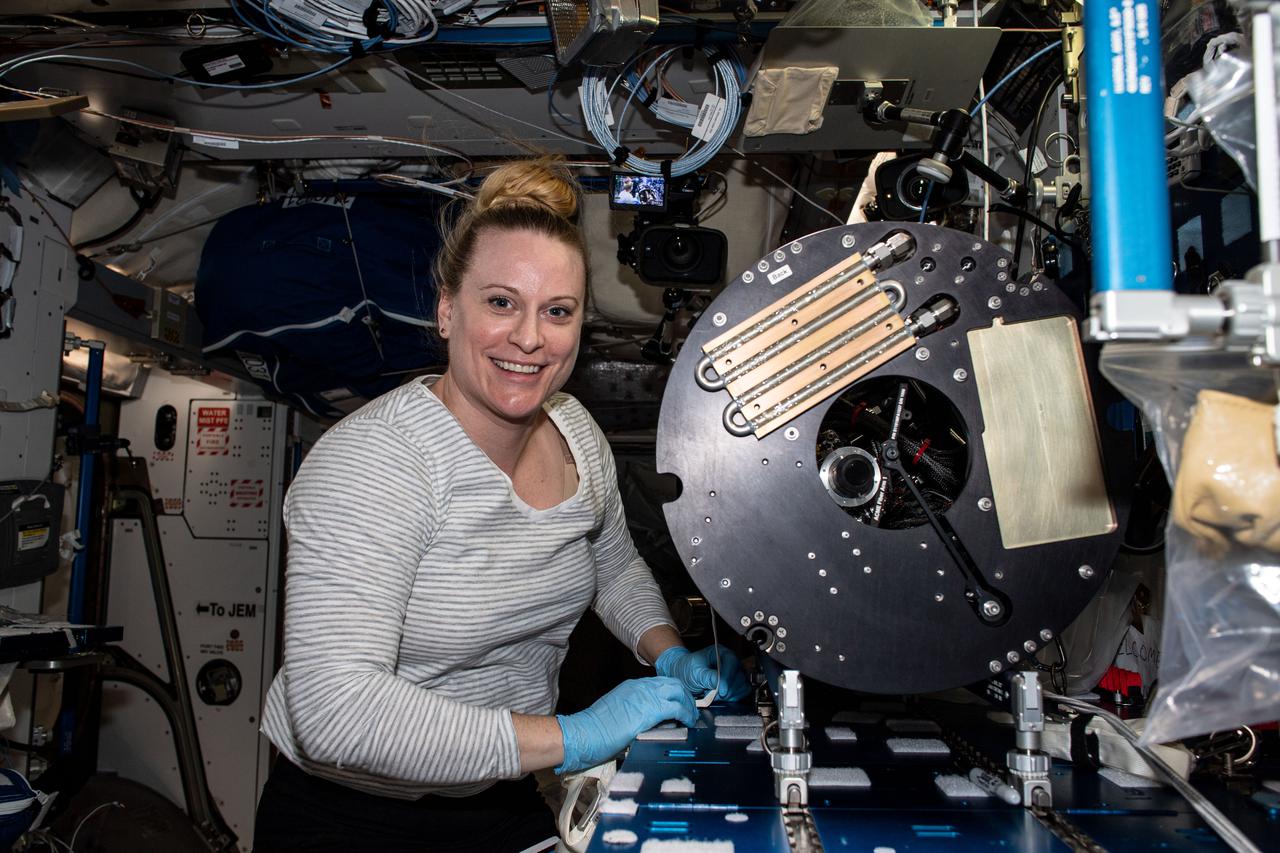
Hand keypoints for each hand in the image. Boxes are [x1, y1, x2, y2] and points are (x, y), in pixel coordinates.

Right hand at [556, 677, 696, 773]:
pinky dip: (686, 714)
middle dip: (685, 695)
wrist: (585, 732)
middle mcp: (641, 687)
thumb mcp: (619, 712)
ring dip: (688, 704)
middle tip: (690, 709)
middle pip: (673, 683)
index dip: (674, 692)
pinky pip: (677, 708)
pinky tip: (687, 722)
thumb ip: (635, 711)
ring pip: (678, 692)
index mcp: (632, 686)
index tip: (679, 703)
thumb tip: (650, 722)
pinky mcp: (650, 710)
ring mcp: (646, 696)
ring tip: (691, 716)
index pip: (661, 683)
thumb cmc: (596, 728)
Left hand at [655, 645, 751, 701]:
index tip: (721, 690)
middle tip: (714, 694)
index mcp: (721, 653)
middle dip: (728, 689)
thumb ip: (708, 677)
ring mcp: (734, 673)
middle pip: (739, 676)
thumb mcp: (695, 672)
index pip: (732, 663)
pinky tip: (722, 697)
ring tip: (715, 695)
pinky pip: (743, 692)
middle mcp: (730, 662)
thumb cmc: (687, 669)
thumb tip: (720, 683)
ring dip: (730, 694)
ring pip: (743, 685)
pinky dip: (734, 697)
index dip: (728, 678)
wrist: (682, 676)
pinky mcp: (735, 684)